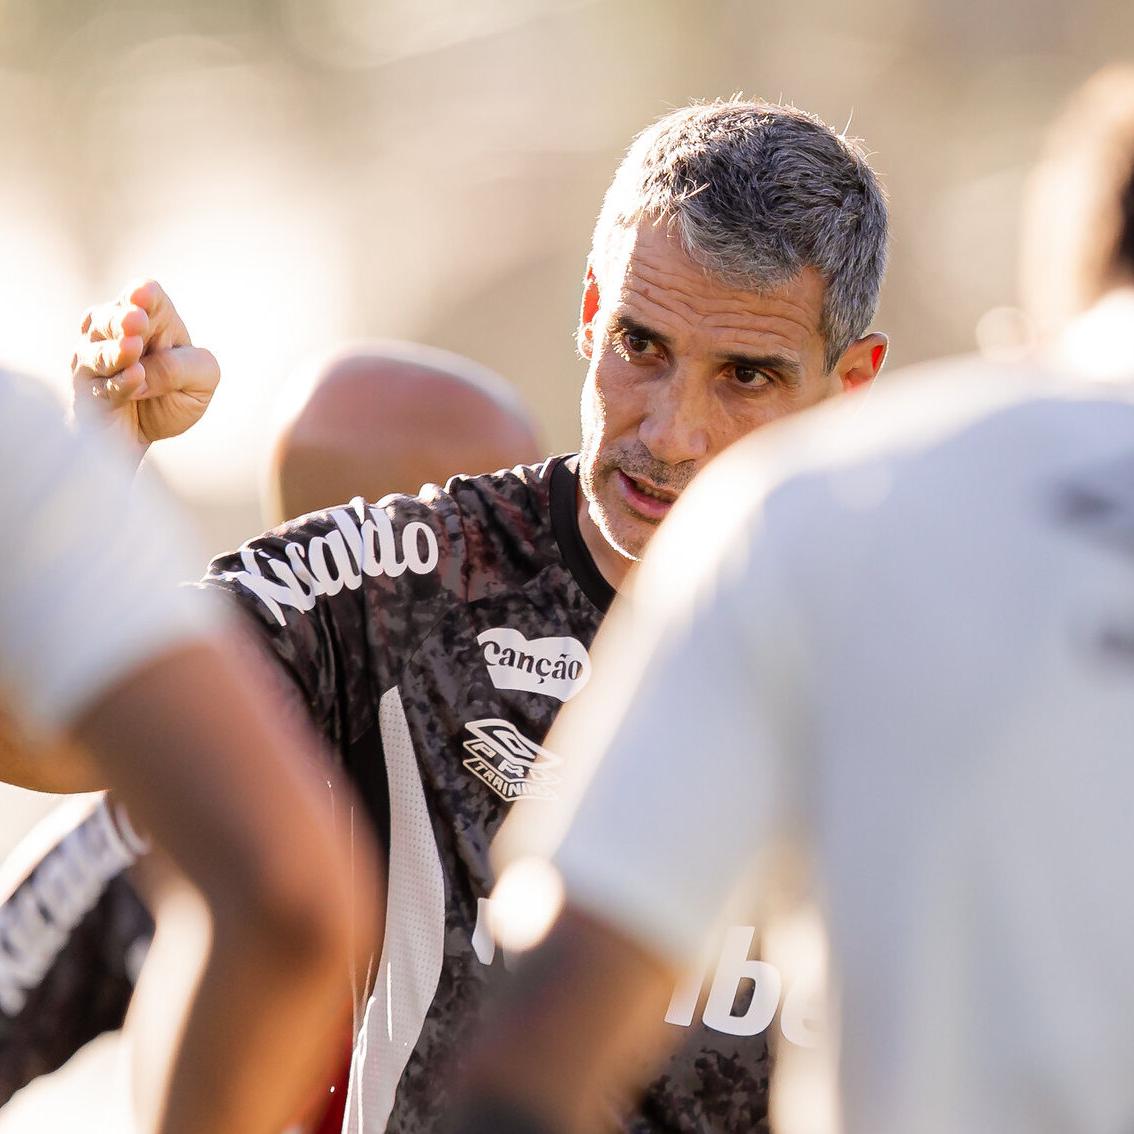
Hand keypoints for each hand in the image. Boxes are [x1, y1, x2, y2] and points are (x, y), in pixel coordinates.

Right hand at [72, 279, 219, 451]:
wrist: (144, 438)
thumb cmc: (177, 398)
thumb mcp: (202, 381)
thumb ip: (182, 368)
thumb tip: (145, 370)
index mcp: (153, 321)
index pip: (146, 297)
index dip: (144, 295)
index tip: (145, 294)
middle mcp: (116, 333)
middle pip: (112, 317)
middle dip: (123, 319)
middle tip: (136, 319)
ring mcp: (94, 359)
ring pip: (100, 350)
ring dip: (117, 350)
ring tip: (133, 347)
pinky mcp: (88, 390)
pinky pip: (104, 385)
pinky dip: (120, 382)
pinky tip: (136, 378)